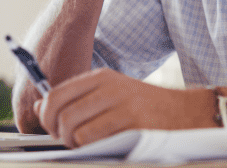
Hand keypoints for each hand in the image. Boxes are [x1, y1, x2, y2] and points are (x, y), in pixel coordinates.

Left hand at [35, 69, 214, 147]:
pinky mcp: (131, 123)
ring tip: (87, 145)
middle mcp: (108, 87)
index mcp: (100, 78)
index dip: (46, 117)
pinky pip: (93, 140)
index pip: (55, 95)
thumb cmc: (144, 107)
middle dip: (59, 135)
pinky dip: (91, 149)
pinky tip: (103, 147)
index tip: (52, 128)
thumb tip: (40, 107)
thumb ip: (75, 99)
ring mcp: (120, 104)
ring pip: (73, 130)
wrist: (186, 112)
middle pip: (61, 115)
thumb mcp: (110, 94)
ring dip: (74, 145)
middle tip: (70, 141)